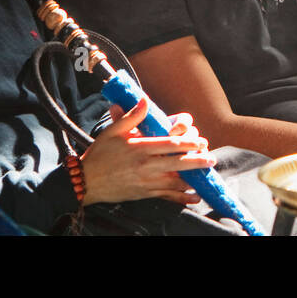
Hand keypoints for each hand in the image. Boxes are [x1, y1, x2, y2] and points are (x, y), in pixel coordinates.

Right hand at [81, 99, 216, 205]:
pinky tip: (194, 197)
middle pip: (177, 163)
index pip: (170, 144)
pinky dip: (182, 198)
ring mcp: (146, 181)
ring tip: (206, 175)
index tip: (201, 141)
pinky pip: (167, 196)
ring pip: (175, 181)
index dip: (189, 143)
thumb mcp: (113, 131)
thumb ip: (132, 116)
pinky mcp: (144, 193)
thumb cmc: (100, 153)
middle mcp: (146, 165)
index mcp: (140, 148)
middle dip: (197, 161)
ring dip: (193, 179)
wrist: (86, 180)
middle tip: (211, 158)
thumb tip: (145, 99)